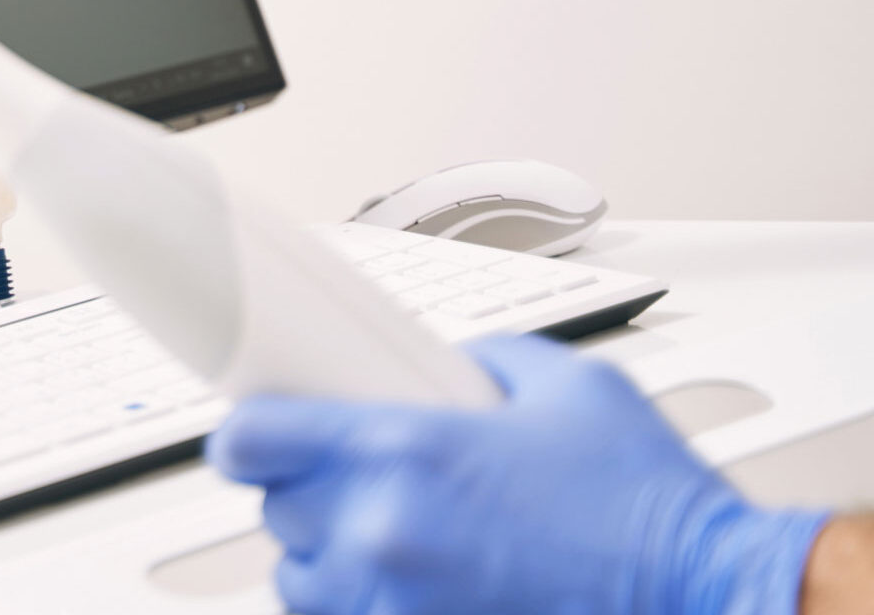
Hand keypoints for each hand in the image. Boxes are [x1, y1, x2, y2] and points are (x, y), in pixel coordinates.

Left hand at [208, 335, 827, 614]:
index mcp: (405, 449)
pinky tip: (409, 585)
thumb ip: (485, 363)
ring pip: (303, 581)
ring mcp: (397, 604)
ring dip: (329, 557)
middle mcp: (386, 530)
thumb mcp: (569, 387)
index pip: (251, 440)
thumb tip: (449, 367)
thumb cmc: (649, 506)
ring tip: (384, 538)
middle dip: (309, 490)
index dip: (243, 434)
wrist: (710, 596)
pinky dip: (366, 605)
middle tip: (355, 478)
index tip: (250, 434)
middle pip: (277, 510)